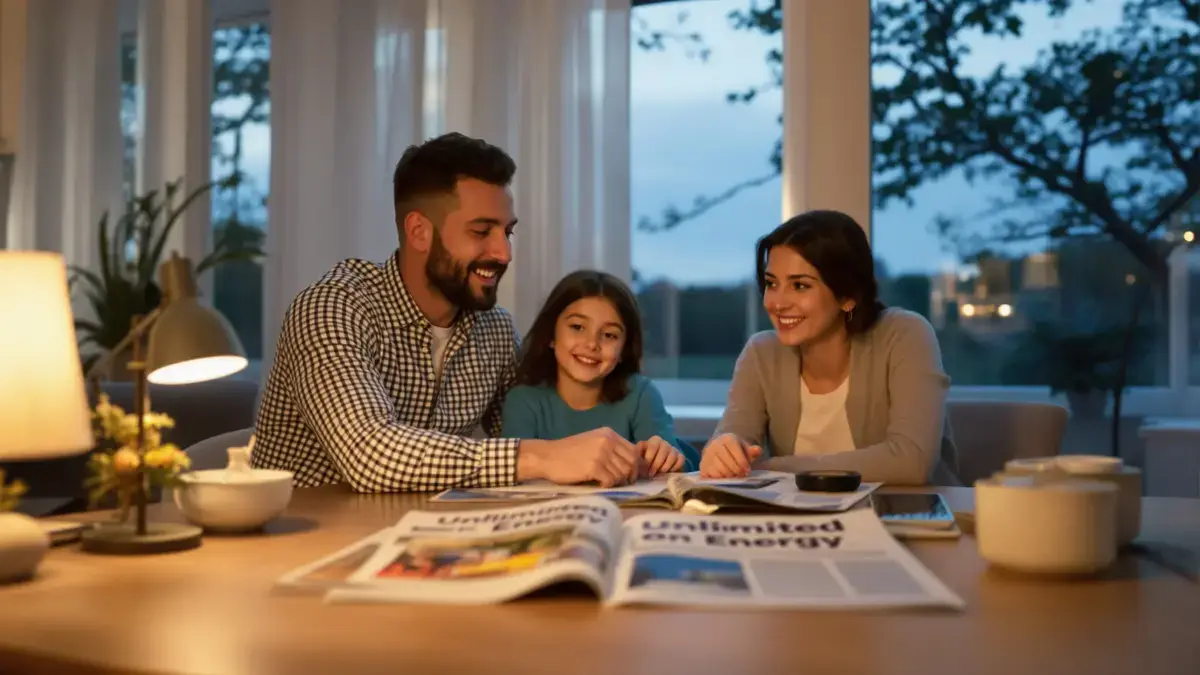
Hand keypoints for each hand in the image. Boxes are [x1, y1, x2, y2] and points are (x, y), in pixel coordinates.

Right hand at [516, 427, 638, 486]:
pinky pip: (610, 481)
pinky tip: (598, 484)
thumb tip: (631, 464)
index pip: (634, 451)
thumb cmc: (569, 452)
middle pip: (631, 463)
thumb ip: (611, 448)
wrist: (547, 456)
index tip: (628, 475)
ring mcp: (601, 454)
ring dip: (615, 481)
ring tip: (605, 482)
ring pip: (622, 473)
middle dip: (628, 476)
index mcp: (609, 434)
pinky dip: (607, 485)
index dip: (634, 465)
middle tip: (619, 482)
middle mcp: (608, 441)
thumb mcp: (593, 442)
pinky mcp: (594, 467)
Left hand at [637, 436, 684, 477]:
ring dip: (665, 467)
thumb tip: (636, 464)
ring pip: (672, 456)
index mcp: (654, 441)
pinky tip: (668, 473)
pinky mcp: (680, 456)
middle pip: (664, 451)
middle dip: (656, 465)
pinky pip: (681, 460)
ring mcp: (673, 449)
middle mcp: (665, 443)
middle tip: (651, 474)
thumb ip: (637, 458)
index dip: (648, 459)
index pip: (653, 447)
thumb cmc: (644, 462)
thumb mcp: (638, 458)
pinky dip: (675, 467)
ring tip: (659, 474)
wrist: (654, 466)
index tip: (644, 469)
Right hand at [699, 433, 762, 477]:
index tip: (747, 470)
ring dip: (729, 476)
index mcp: (727, 439)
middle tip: (742, 475)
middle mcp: (714, 445)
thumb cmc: (736, 451)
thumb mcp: (745, 449)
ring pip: (720, 471)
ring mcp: (707, 456)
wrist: (720, 449)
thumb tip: (757, 450)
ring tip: (734, 476)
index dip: (743, 463)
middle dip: (737, 471)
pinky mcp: (702, 466)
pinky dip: (720, 479)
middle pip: (728, 463)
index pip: (736, 452)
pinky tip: (725, 477)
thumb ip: (753, 450)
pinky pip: (712, 476)